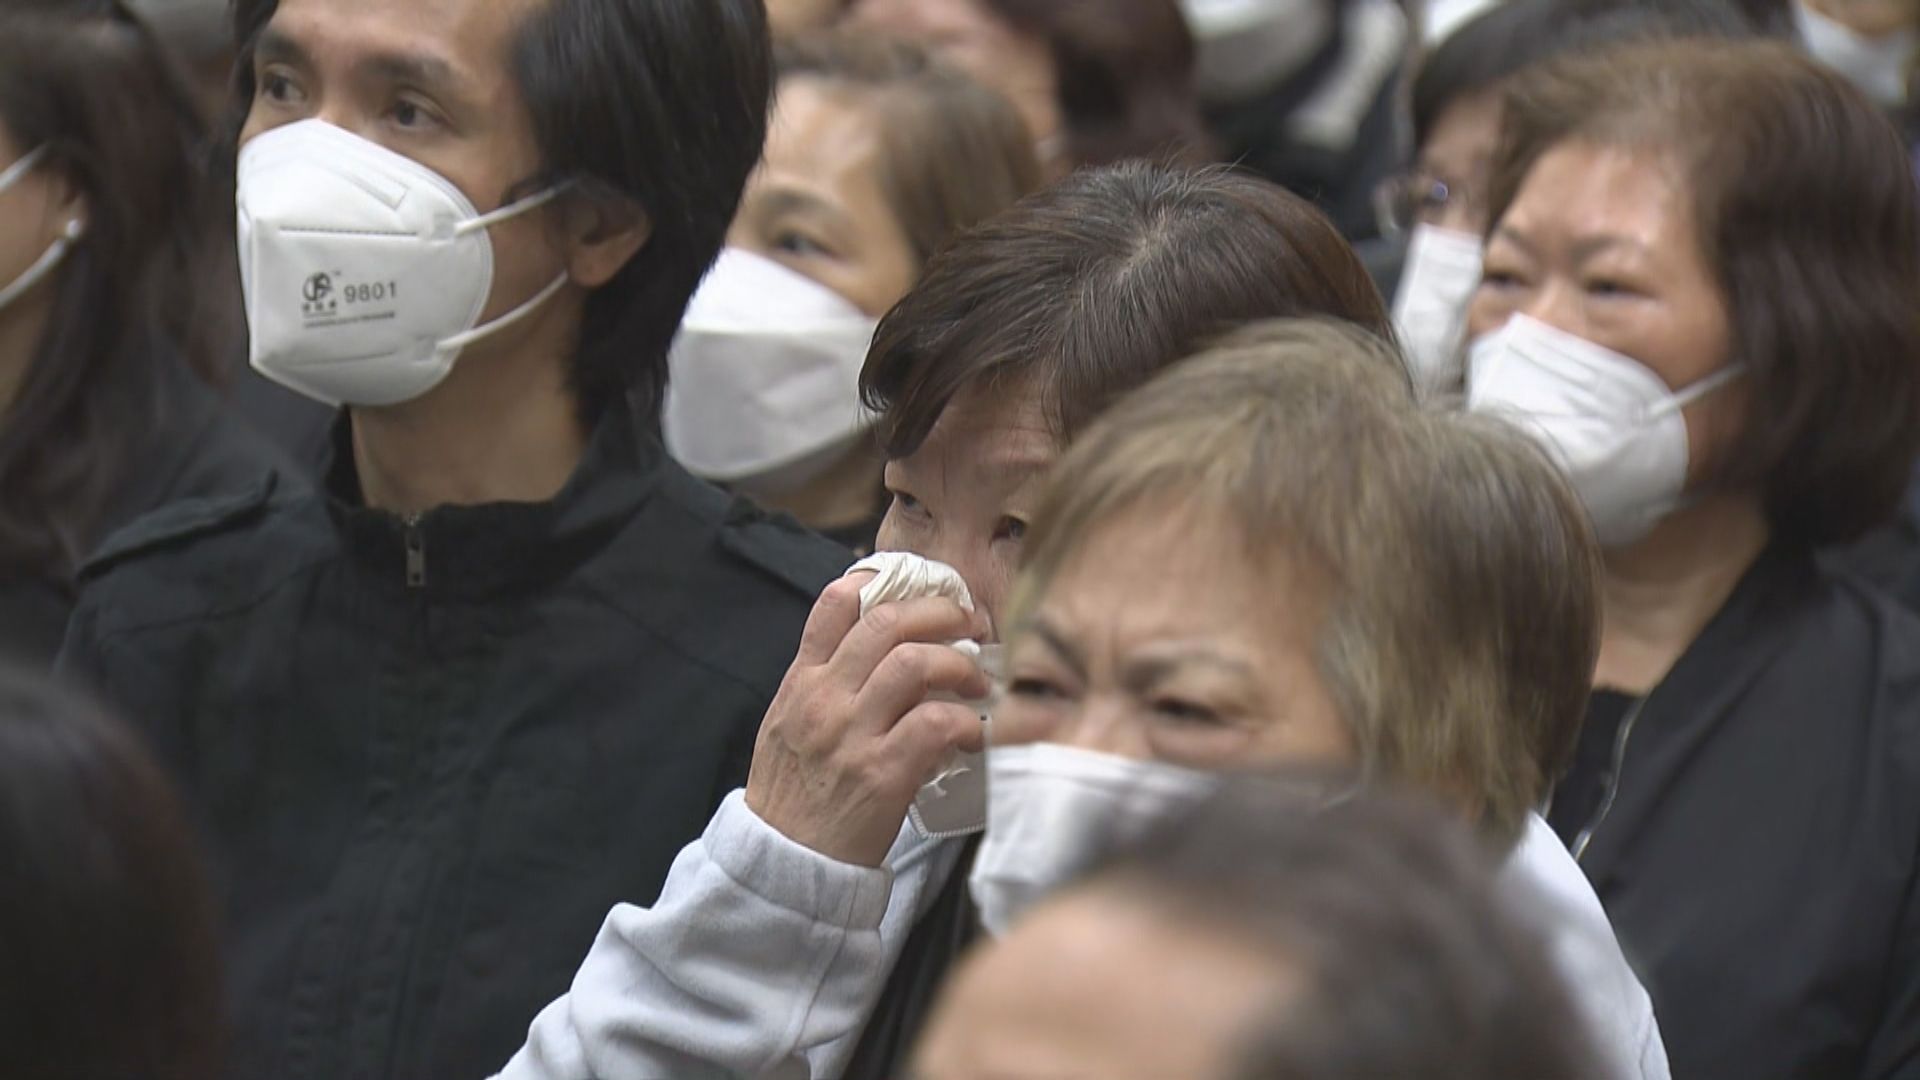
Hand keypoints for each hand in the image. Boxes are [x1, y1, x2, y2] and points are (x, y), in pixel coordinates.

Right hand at [745, 573, 990, 866]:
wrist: (783, 864)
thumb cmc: (793, 796)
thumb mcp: (787, 726)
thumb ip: (822, 687)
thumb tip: (874, 654)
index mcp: (801, 683)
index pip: (834, 606)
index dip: (880, 582)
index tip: (918, 588)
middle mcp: (825, 699)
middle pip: (887, 623)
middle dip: (940, 613)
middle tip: (969, 625)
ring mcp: (853, 735)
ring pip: (914, 664)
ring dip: (958, 666)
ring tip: (977, 682)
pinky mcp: (882, 774)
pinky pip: (935, 724)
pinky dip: (965, 722)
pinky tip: (975, 734)